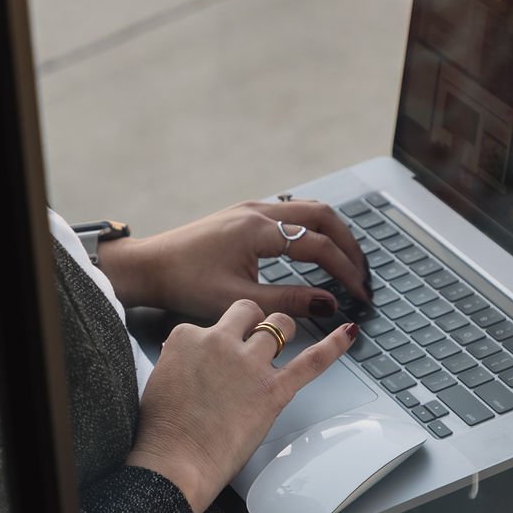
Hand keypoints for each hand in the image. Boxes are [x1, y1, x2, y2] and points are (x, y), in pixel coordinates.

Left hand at [99, 200, 370, 320]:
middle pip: (324, 216)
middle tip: (362, 274)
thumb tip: (329, 304)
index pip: (319, 247)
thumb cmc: (185, 283)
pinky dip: (313, 229)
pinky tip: (317, 249)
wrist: (150, 267)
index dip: (345, 272)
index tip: (359, 294)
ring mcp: (251, 209)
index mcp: (258, 230)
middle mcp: (258, 211)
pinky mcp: (244, 214)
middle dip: (349, 245)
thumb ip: (288, 301)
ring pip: (309, 209)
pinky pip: (292, 213)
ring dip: (333, 233)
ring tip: (347, 262)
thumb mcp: (240, 300)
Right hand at [126, 299, 358, 512]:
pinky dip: (334, 345)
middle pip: (249, 311)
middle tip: (256, 338)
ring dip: (284, 331)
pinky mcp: (273, 390)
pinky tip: (348, 332)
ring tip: (286, 340)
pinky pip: (312, 360)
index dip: (219, 339)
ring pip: (280, 325)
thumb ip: (178, 361)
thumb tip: (185, 356)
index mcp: (187, 337)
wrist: (174, 461)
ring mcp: (250, 363)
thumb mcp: (159, 381)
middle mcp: (220, 341)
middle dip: (255, 321)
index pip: (212, 323)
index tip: (217, 356)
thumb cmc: (162, 431)